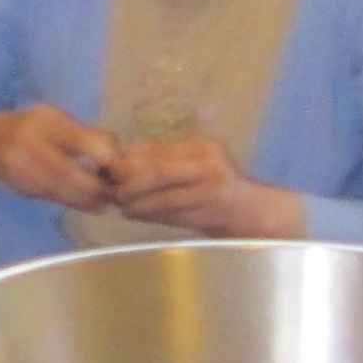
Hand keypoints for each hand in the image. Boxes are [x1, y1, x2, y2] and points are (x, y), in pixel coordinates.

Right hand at [0, 104, 121, 212]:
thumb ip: (87, 136)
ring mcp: (20, 167)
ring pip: (60, 189)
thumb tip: (119, 157)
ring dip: (86, 200)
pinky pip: (51, 197)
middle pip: (69, 172)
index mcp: (46, 121)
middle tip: (114, 194)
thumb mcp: (59, 121)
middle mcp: (28, 143)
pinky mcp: (19, 186)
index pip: (82, 141)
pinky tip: (88, 204)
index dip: (105, 158)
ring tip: (105, 203)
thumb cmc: (35, 127)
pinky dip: (73, 202)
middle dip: (95, 187)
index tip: (119, 168)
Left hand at [104, 136, 294, 239]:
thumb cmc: (218, 185)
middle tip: (112, 190)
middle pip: (159, 172)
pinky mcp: (210, 212)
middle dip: (131, 183)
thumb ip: (168, 157)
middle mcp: (208, 164)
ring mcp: (210, 189)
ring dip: (137, 203)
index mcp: (202, 147)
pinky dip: (150, 215)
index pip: (159, 150)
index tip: (111, 168)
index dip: (131, 160)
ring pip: (164, 197)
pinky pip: (172, 215)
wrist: (251, 212)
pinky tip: (134, 214)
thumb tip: (127, 155)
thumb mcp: (197, 161)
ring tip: (120, 204)